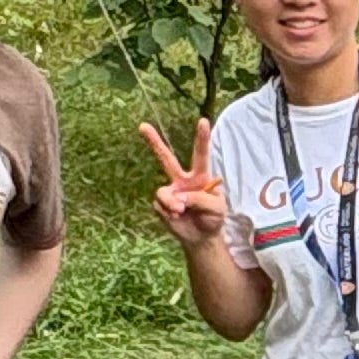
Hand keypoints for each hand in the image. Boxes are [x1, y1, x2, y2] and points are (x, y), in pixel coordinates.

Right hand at [139, 118, 227, 246]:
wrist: (201, 237)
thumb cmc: (213, 218)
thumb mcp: (216, 209)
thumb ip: (200, 200)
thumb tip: (179, 199)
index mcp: (201, 176)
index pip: (201, 154)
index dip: (201, 138)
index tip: (203, 121)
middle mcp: (182, 179)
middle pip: (166, 158)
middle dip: (154, 142)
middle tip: (142, 126)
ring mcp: (170, 190)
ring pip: (163, 191)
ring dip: (171, 204)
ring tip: (181, 212)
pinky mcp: (161, 203)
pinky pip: (160, 205)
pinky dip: (169, 213)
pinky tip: (177, 217)